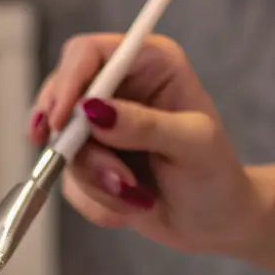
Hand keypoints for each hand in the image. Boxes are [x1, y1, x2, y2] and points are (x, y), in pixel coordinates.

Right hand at [30, 33, 262, 256]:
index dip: (67, 82)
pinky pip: (68, 180)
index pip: (88, 53)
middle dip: (75, 144)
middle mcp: (118, 89)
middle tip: (105, 174)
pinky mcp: (87, 161)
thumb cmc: (214, 175)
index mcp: (150, 64)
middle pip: (60, 98)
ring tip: (134, 194)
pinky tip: (130, 204)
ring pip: (62, 146)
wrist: (212, 221)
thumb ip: (145, 125)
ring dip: (94, 179)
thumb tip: (94, 111)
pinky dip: (96, 200)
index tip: (60, 121)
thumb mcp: (192, 144)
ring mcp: (98, 127)